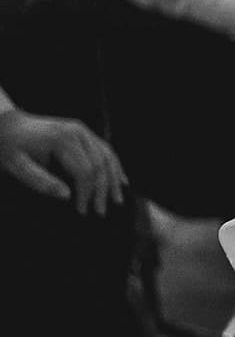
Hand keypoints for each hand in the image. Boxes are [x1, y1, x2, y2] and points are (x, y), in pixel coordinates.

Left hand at [0, 108, 126, 215]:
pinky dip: (115, 166)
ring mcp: (83, 130)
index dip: (86, 193)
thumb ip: (41, 181)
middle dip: (102, 190)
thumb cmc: (9, 148)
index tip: (82, 212)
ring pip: (107, 157)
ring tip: (117, 200)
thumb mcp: (16, 166)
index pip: (85, 170)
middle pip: (100, 164)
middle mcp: (78, 131)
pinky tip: (121, 180)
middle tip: (101, 212)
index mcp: (63, 139)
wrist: (7, 124)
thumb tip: (66, 196)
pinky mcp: (83, 132)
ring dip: (114, 180)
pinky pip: (105, 150)